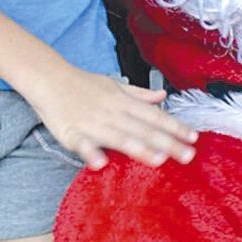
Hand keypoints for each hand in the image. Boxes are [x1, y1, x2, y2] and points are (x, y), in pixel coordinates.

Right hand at [28, 63, 198, 170]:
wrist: (48, 77)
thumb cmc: (82, 84)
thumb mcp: (114, 85)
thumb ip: (139, 94)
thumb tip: (162, 96)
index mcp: (123, 101)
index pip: (154, 115)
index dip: (174, 126)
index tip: (193, 138)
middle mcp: (112, 112)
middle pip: (143, 129)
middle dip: (167, 142)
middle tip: (187, 156)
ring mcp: (92, 123)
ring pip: (118, 137)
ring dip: (139, 148)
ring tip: (158, 160)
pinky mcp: (71, 133)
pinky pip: (82, 145)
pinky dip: (91, 153)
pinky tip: (101, 164)